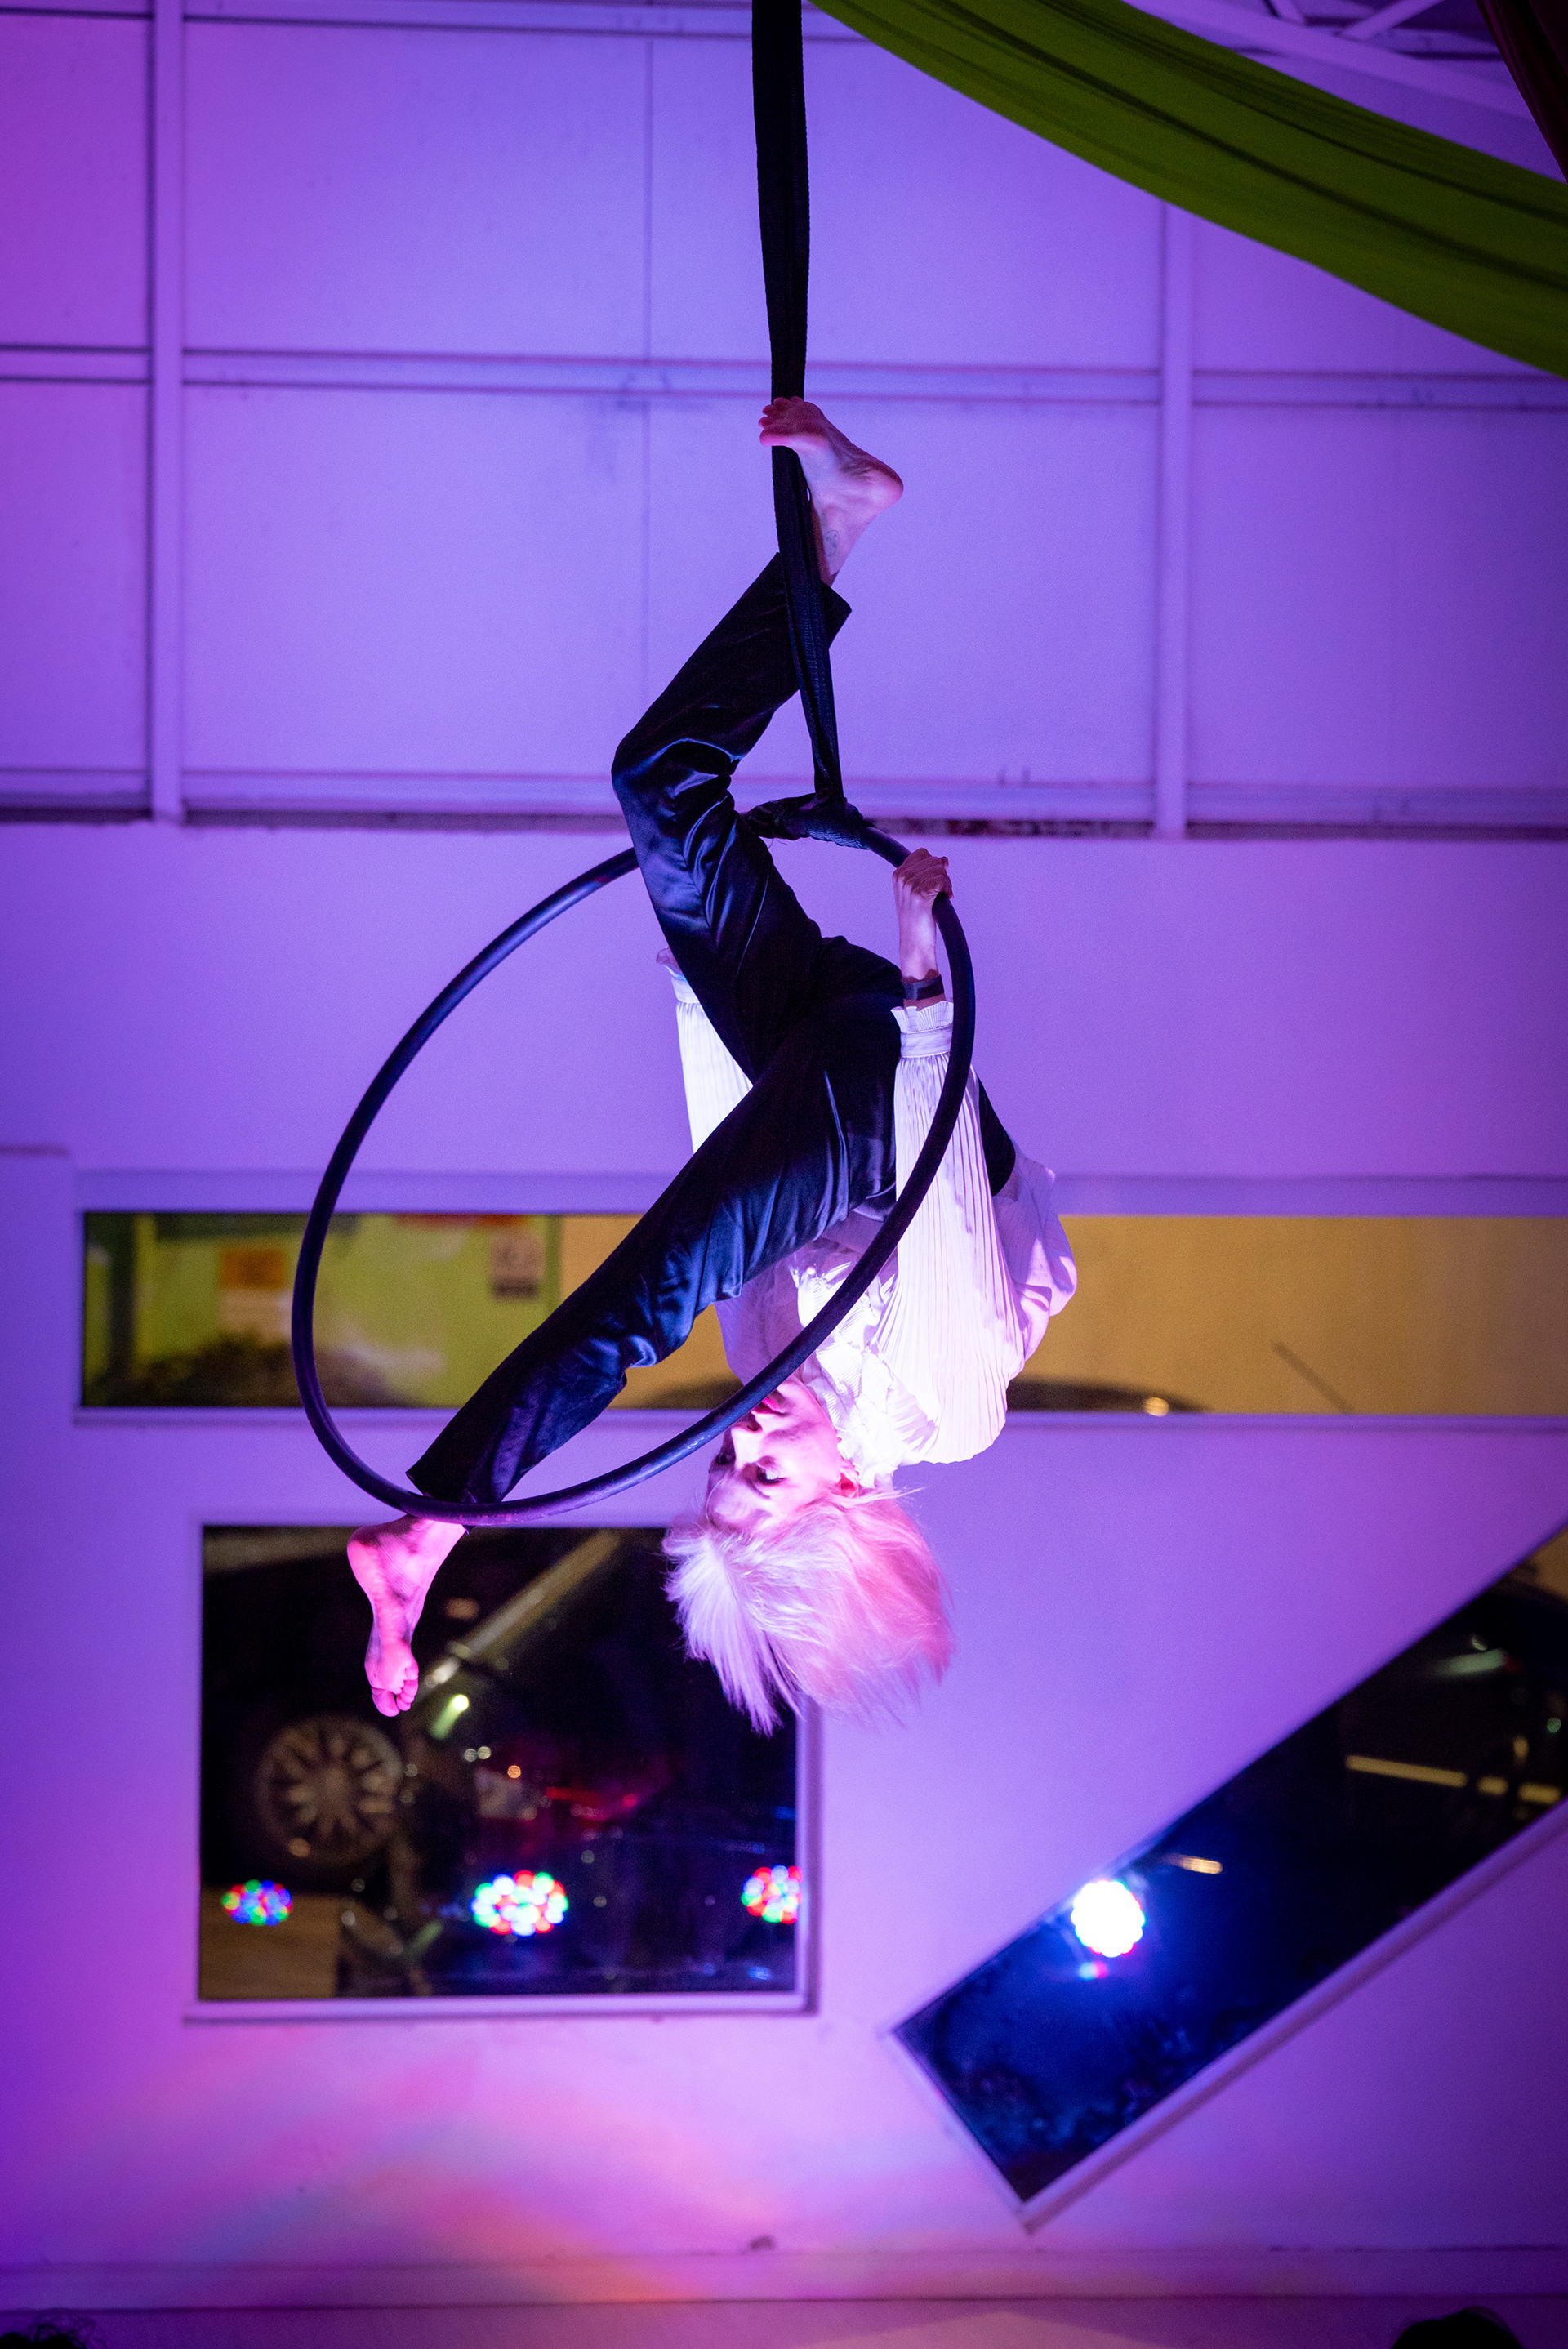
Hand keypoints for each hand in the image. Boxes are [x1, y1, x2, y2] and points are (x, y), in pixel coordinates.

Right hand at [892, 849, 951, 985]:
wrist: (914, 942)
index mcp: (898, 874)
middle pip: (934, 860)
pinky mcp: (920, 895)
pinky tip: (946, 899)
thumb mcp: (918, 890)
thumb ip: (927, 872)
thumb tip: (944, 859)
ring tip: (941, 898)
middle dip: (942, 875)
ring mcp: (909, 886)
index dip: (933, 866)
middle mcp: (901, 877)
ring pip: (940, 869)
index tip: (933, 882)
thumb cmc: (918, 918)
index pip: (923, 853)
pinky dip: (948, 889)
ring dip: (946, 884)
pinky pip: (942, 880)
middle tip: (939, 892)